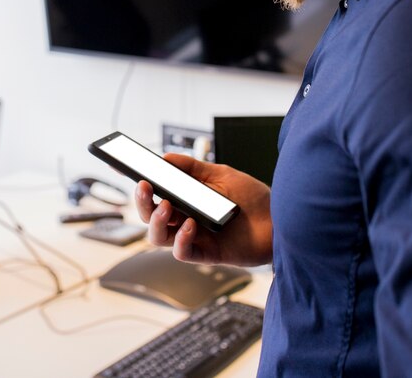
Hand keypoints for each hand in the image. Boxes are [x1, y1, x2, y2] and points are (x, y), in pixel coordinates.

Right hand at [135, 153, 272, 266]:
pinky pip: (182, 252)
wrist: (281, 218)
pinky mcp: (207, 253)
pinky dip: (181, 239)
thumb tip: (166, 157)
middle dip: (143, 202)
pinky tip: (190, 225)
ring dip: (156, 222)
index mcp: (187, 199)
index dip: (142, 187)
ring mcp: (195, 236)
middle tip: (145, 187)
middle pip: (151, 216)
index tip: (130, 171)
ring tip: (167, 206)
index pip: (157, 195)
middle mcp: (186, 218)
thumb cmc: (252, 197)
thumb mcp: (222, 174)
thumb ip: (193, 168)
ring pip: (160, 236)